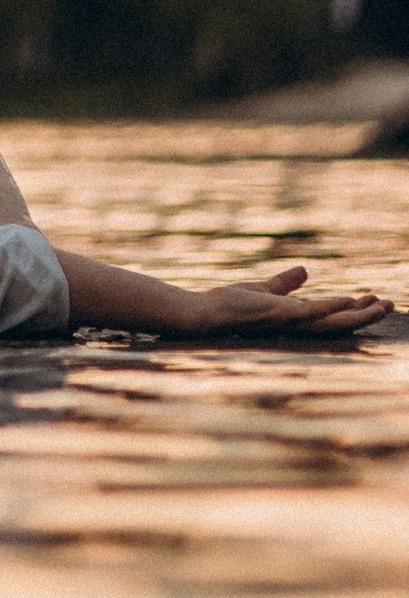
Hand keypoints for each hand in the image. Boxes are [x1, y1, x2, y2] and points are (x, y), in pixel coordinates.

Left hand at [186, 263, 393, 339]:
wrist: (207, 313)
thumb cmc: (231, 306)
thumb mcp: (264, 291)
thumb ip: (286, 283)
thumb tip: (306, 271)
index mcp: (297, 319)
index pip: (333, 315)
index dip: (355, 308)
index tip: (374, 297)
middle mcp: (298, 326)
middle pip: (341, 323)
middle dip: (367, 314)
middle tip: (390, 304)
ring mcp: (290, 323)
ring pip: (334, 322)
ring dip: (359, 314)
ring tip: (382, 304)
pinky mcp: (279, 316)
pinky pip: (310, 314)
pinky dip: (330, 308)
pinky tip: (347, 300)